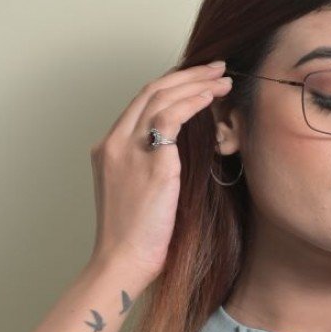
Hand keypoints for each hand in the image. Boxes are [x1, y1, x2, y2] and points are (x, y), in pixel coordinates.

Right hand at [86, 58, 233, 291]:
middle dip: (186, 74)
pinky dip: (192, 102)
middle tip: (215, 69)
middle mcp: (113, 142)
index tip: (196, 81)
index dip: (171, 86)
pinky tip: (211, 98)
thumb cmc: (135, 241)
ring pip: (160, 96)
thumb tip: (182, 160)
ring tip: (223, 80)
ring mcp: (128, 149)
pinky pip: (170, 116)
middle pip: (150, 90)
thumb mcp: (138, 196)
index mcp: (108, 149)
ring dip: (195, 83)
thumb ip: (151, 170)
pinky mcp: (150, 161)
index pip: (140, 103)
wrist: (123, 262)